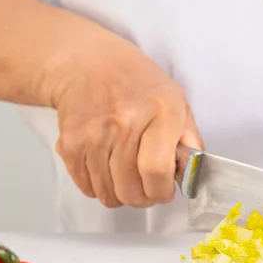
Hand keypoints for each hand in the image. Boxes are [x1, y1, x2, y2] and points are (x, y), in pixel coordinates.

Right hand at [50, 41, 202, 207]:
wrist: (87, 64)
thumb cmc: (139, 84)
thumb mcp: (177, 100)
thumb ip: (189, 138)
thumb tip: (192, 174)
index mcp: (160, 112)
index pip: (156, 170)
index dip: (162, 191)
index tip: (165, 190)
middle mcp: (125, 124)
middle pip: (131, 189)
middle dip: (144, 198)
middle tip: (148, 188)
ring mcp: (94, 136)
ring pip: (109, 194)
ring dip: (122, 195)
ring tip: (128, 177)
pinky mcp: (70, 145)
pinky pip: (87, 188)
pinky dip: (100, 188)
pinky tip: (108, 170)